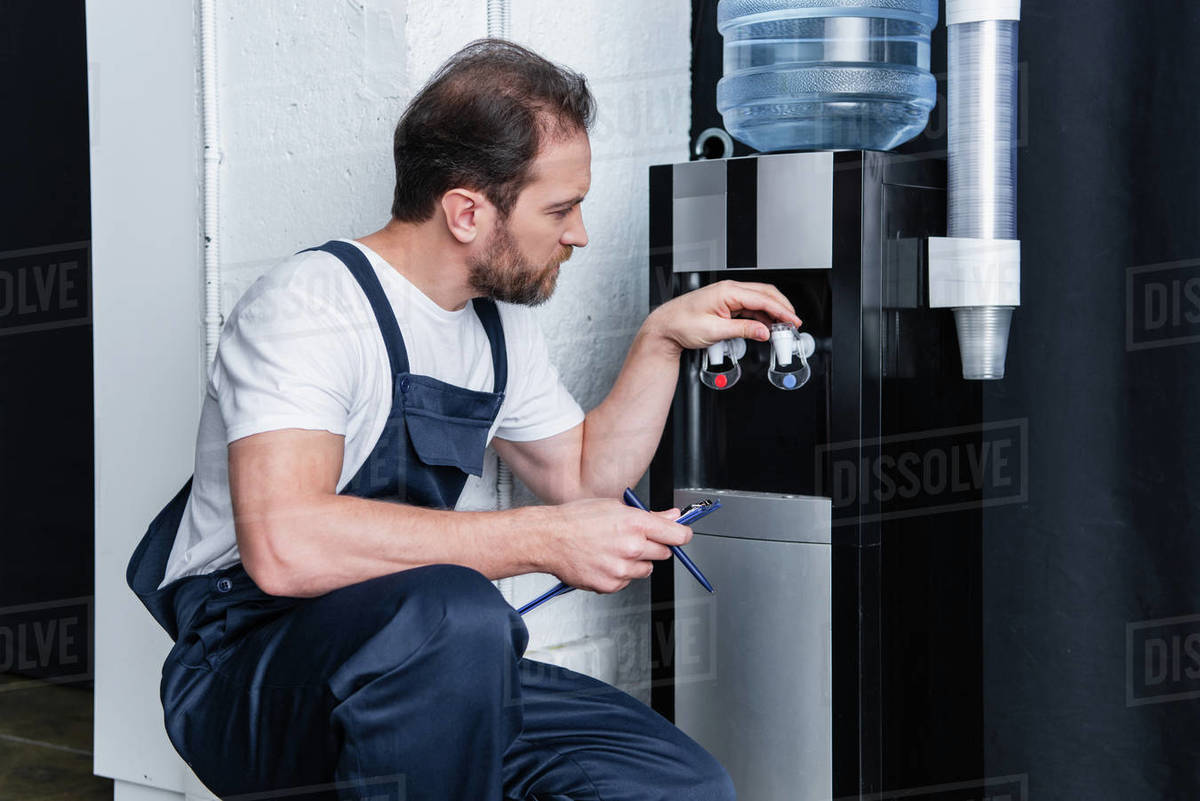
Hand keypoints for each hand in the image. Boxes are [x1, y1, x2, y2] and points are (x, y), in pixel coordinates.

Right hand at [541, 499, 691, 593]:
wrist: (548, 539)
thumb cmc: (576, 519)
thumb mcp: (614, 506)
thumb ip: (648, 515)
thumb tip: (672, 516)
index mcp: (636, 523)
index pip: (678, 535)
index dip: (682, 534)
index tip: (681, 535)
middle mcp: (632, 547)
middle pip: (664, 553)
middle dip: (654, 547)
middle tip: (634, 539)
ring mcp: (622, 568)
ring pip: (646, 569)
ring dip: (637, 562)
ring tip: (613, 550)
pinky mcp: (611, 584)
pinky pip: (627, 581)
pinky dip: (619, 574)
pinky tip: (603, 561)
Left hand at [645, 279, 801, 352]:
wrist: (665, 327)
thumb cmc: (681, 325)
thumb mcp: (715, 331)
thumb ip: (743, 330)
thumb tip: (763, 332)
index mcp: (727, 291)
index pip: (763, 299)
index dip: (782, 310)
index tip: (793, 321)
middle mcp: (729, 290)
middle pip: (765, 294)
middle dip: (782, 308)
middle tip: (794, 323)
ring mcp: (728, 296)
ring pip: (758, 300)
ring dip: (772, 313)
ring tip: (783, 327)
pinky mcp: (725, 304)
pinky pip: (749, 307)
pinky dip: (761, 316)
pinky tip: (766, 326)